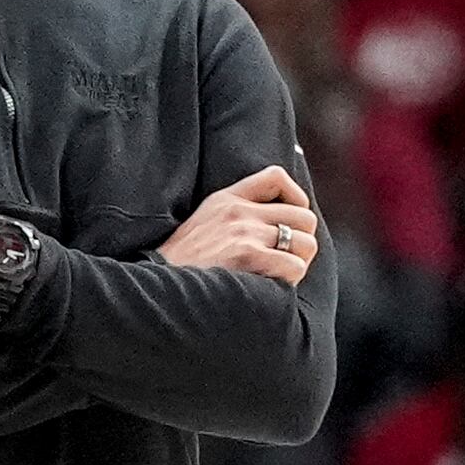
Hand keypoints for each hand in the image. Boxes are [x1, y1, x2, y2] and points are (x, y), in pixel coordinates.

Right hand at [156, 166, 318, 284]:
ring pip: (306, 243)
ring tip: (277, 276)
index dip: (295, 200)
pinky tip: (270, 287)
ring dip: (298, 264)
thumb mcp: (204, 223)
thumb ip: (235, 215)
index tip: (287, 223)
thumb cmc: (183, 265)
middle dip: (301, 241)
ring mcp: (243, 232)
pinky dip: (289, 281)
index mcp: (227, 199)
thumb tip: (276, 223)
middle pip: (304, 217)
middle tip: (284, 260)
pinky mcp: (246, 255)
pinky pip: (295, 266)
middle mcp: (238, 211)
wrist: (158, 285)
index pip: (276, 177)